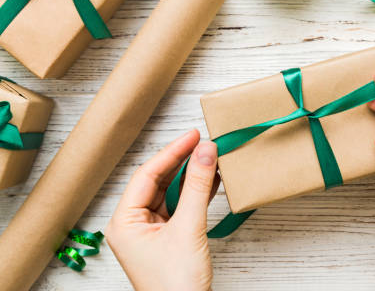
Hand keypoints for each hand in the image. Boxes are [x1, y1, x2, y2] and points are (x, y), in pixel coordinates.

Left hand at [106, 130, 219, 290]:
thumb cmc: (176, 285)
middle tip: (206, 144)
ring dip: (193, 177)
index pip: (147, 175)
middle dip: (184, 163)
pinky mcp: (168, 237)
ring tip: (212, 158)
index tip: (193, 136)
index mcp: (124, 222)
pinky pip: (181, 206)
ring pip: (172, 192)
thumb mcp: (188, 229)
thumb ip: (197, 187)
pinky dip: (197, 193)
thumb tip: (205, 152)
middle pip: (159, 181)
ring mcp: (151, 231)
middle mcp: (133, 224)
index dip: (172, 152)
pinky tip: (213, 180)